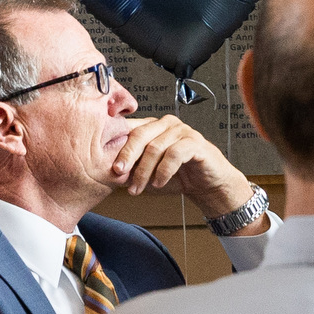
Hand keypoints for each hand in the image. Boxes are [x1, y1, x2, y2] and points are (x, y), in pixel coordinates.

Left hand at [111, 113, 256, 217]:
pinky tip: (159, 183)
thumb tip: (107, 172)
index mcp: (153, 127)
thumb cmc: (177, 177)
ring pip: (155, 147)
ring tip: (138, 189)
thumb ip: (131, 169)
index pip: (130, 128)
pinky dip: (164, 171)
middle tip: (118, 172)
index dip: (117, 144)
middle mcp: (167, 124)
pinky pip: (174, 154)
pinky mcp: (195, 142)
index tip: (108, 164)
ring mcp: (182, 131)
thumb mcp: (147, 173)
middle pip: (140, 134)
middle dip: (127, 155)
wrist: (207, 185)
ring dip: (144, 171)